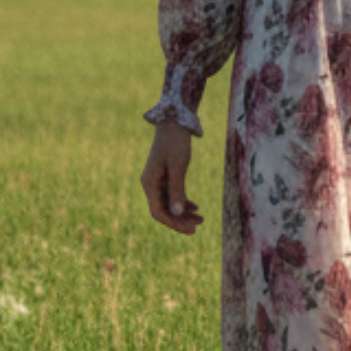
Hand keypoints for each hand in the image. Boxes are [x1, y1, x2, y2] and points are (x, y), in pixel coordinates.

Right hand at [141, 120, 201, 234]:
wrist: (174, 121)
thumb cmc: (176, 142)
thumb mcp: (178, 167)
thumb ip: (177, 190)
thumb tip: (177, 213)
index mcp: (149, 183)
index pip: (158, 212)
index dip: (174, 223)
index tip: (191, 230)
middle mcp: (150, 184)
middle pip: (163, 210)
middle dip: (180, 220)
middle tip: (199, 226)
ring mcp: (157, 180)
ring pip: (169, 204)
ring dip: (183, 213)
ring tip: (201, 218)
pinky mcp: (164, 175)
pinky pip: (172, 195)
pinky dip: (183, 202)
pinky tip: (196, 207)